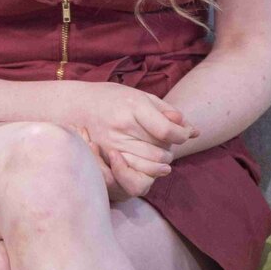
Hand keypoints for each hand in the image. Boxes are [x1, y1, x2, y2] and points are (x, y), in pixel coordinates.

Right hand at [74, 83, 198, 192]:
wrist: (77, 105)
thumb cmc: (113, 97)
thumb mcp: (141, 95)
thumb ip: (167, 112)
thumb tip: (194, 131)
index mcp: (133, 106)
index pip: (166, 130)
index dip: (182, 135)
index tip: (186, 133)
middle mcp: (122, 126)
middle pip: (161, 149)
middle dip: (172, 148)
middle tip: (171, 141)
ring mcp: (113, 144)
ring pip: (151, 164)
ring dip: (163, 161)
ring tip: (161, 151)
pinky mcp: (106, 157)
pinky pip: (135, 174)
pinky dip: (149, 171)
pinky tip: (151, 162)